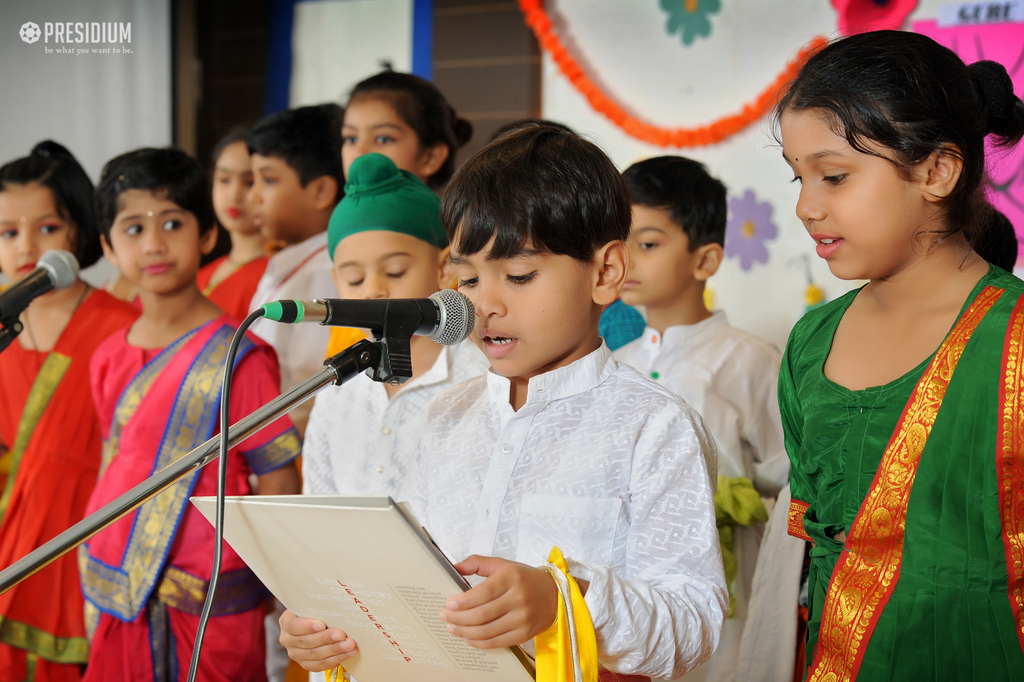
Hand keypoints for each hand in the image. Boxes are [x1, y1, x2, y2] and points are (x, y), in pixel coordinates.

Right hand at [279, 609, 357, 671]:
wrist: (316, 623)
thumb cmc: (316, 610)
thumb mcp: (313, 604)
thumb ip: (320, 605)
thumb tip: (336, 603)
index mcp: (287, 622)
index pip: (293, 625)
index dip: (307, 626)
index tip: (322, 625)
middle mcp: (288, 640)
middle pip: (306, 642)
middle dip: (326, 639)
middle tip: (342, 635)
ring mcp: (296, 654)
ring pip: (315, 655)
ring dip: (335, 650)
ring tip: (349, 644)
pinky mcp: (306, 664)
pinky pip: (320, 665)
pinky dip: (336, 659)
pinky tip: (348, 653)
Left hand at [439, 555, 557, 648]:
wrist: (556, 595)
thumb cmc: (526, 578)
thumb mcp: (504, 564)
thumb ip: (478, 563)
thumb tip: (455, 568)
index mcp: (512, 577)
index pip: (483, 593)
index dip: (463, 601)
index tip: (448, 605)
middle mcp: (519, 598)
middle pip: (482, 614)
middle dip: (459, 618)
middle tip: (445, 617)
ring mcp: (523, 618)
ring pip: (487, 630)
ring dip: (465, 632)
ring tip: (452, 628)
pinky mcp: (525, 633)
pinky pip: (497, 642)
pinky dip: (479, 642)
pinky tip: (468, 637)